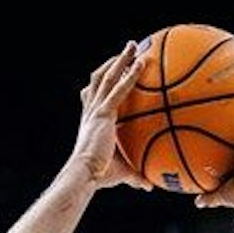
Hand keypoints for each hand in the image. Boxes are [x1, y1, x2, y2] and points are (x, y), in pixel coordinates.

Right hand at [68, 43, 151, 190]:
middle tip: (127, 50)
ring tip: (133, 46)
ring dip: (120, 60)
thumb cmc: (99, 176)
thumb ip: (135, 175)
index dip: (103, 81)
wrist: (85, 174)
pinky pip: (119, 89)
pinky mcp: (104, 113)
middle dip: (113, 62)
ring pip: (106, 77)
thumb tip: (148, 186)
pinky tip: (142, 64)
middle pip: (100, 78)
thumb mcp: (121, 173)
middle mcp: (91, 110)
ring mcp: (96, 110)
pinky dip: (130, 75)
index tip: (113, 71)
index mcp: (91, 120)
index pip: (95, 95)